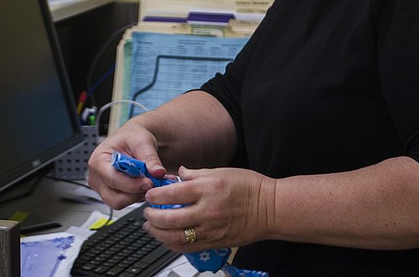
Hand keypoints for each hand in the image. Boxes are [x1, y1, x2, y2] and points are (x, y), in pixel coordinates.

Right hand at [86, 123, 167, 209]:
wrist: (132, 139)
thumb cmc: (132, 137)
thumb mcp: (143, 142)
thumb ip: (150, 158)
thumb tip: (158, 172)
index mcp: (98, 160)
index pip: (112, 179)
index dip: (132, 185)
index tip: (149, 182)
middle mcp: (96, 177)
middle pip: (114, 198)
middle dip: (135, 193)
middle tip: (151, 184)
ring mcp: (101, 187)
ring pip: (119, 203)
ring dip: (137, 195)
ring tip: (149, 182)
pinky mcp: (110, 193)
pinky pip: (123, 202)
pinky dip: (136, 196)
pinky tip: (144, 184)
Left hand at [142, 166, 275, 252]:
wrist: (271, 208)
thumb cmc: (250, 187)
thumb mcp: (221, 171)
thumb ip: (195, 174)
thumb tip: (178, 173)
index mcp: (207, 189)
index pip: (172, 194)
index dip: (155, 195)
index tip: (149, 194)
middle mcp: (207, 211)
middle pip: (170, 218)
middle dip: (152, 216)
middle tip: (147, 211)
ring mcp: (211, 229)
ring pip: (176, 236)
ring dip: (158, 233)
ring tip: (151, 227)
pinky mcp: (215, 242)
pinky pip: (188, 247)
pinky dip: (173, 244)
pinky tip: (166, 238)